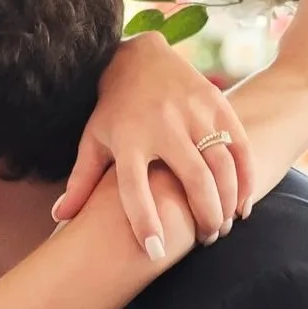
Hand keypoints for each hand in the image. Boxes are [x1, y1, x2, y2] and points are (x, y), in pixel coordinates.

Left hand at [52, 34, 251, 249]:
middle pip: (192, 178)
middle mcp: (162, 124)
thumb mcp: (93, 141)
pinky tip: (243, 205)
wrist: (141, 57)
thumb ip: (81, 181)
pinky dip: (247, 179)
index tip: (155, 251)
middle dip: (205, 216)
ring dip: (228, 202)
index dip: (144, 220)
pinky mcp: (218, 104)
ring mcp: (194, 112)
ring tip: (223, 227)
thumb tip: (60, 218)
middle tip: (206, 240)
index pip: (133, 186)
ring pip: (221, 165)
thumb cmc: (114, 110)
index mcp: (127, 138)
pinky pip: (241, 147)